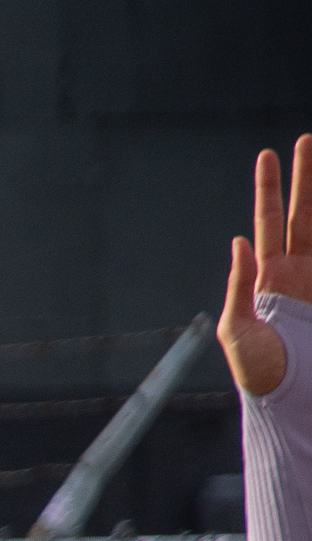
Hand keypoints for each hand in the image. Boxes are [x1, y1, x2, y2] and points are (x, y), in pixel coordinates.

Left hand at [218, 137, 310, 397]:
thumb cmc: (259, 373)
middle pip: (304, 214)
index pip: (269, 223)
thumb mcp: (237, 331)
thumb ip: (239, 286)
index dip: (270, 190)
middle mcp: (298, 272)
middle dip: (306, 178)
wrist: (291, 400)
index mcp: (270, 278)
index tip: (269, 155)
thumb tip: (240, 240)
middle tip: (306, 139)